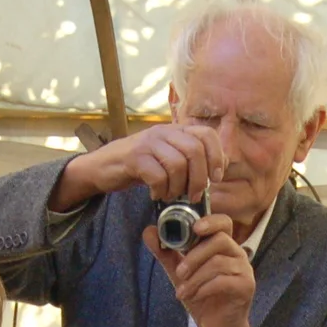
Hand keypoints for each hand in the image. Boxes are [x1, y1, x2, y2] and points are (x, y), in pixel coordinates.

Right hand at [53, 121, 226, 209]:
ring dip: (178, 187)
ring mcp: (148, 143)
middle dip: (199, 178)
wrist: (103, 166)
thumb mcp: (168, 156)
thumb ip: (191, 157)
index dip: (216, 156)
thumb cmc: (140, 164)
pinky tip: (156, 195)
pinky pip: (157, 175)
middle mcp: (163, 132)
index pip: (207, 134)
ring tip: (171, 195)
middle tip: (194, 195)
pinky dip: (160, 190)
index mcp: (176, 131)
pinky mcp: (134, 158)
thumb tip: (222, 164)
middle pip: (194, 150)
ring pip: (177, 164)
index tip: (215, 178)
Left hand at [143, 215, 259, 326]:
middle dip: (195, 255)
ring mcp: (244, 271)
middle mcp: (237, 254)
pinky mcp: (245, 287)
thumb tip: (149, 231)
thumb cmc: (203, 297)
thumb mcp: (180, 273)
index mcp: (224, 246)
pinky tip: (193, 297)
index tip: (194, 228)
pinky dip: (203, 289)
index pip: (223, 222)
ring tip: (182, 292)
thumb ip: (166, 252)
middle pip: (220, 240)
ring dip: (195, 278)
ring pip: (218, 263)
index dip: (210, 220)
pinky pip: (223, 281)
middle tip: (179, 273)